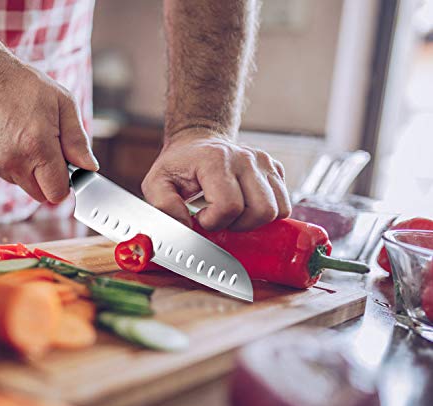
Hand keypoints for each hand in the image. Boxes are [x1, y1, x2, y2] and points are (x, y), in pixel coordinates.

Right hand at [0, 49, 97, 202]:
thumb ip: (78, 140)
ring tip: (24, 138)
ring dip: (28, 170)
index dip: (65, 184)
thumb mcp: (63, 103)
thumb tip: (89, 167)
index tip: (66, 169)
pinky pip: (2, 174)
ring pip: (21, 184)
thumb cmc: (22, 84)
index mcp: (37, 148)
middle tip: (46, 150)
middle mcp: (13, 161)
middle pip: (40, 194)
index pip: (57, 193)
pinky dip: (8, 163)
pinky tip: (6, 139)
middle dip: (48, 178)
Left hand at [142, 129, 290, 230]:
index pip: (229, 206)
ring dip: (255, 221)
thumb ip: (163, 207)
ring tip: (234, 214)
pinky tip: (247, 207)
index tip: (201, 217)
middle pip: (262, 210)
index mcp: (217, 160)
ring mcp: (264, 162)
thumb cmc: (180, 165)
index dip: (214, 222)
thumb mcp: (157, 183)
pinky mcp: (275, 169)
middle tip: (221, 218)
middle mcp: (246, 158)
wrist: (198, 141)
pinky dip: (267, 213)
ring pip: (278, 210)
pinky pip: (284, 204)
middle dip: (240, 225)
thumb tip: (185, 228)